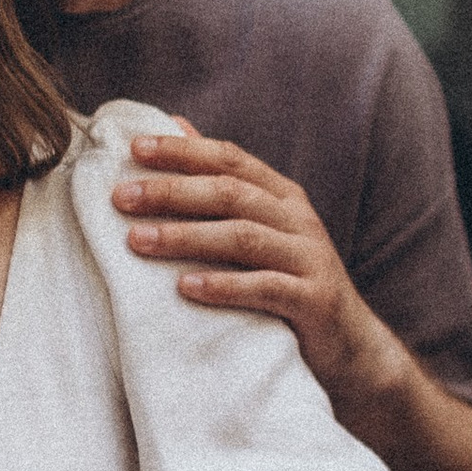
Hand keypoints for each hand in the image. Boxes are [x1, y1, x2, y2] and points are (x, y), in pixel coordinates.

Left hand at [114, 128, 382, 407]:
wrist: (350, 346)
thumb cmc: (290, 283)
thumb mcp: (262, 228)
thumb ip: (224, 182)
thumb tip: (176, 124)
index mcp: (282, 196)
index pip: (230, 158)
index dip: (183, 150)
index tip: (134, 147)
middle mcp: (298, 219)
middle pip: (230, 193)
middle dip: (172, 191)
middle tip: (121, 197)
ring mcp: (309, 258)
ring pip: (243, 237)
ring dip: (186, 236)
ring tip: (138, 241)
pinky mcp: (313, 300)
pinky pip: (266, 288)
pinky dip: (224, 286)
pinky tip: (186, 287)